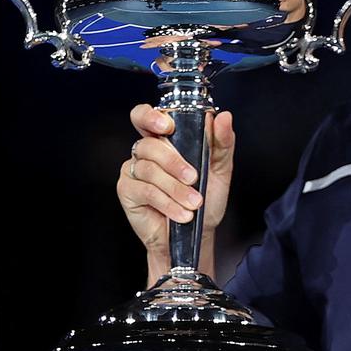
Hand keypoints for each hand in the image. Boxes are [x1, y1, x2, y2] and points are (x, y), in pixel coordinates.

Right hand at [118, 105, 235, 268]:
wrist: (196, 234)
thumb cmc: (206, 199)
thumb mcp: (220, 169)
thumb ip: (222, 142)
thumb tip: (223, 117)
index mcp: (165, 140)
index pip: (146, 116)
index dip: (150, 116)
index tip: (168, 126)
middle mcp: (145, 151)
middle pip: (150, 144)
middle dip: (174, 161)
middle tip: (194, 178)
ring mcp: (134, 170)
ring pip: (149, 169)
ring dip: (175, 188)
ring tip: (193, 203)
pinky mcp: (127, 190)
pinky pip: (145, 190)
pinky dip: (166, 202)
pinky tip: (181, 213)